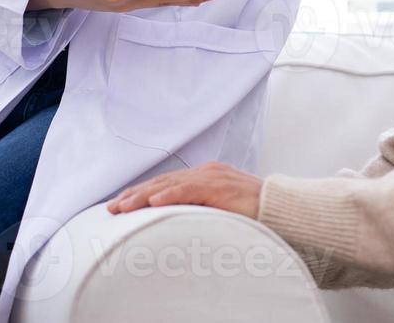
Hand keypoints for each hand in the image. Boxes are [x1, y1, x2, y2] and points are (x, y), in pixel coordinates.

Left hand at [106, 162, 262, 219]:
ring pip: (170, 185)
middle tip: (111, 207)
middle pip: (162, 182)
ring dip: (143, 195)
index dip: (142, 192)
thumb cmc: (254, 212)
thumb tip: (178, 221)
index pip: (166, 183)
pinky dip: (170, 195)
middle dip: (134, 194)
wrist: (281, 207)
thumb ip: (201, 208)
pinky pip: (190, 190)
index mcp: (205, 175)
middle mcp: (205, 171)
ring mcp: (212, 176)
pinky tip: (154, 201)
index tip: (121, 204)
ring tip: (123, 206)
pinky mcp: (220, 185)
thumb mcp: (221, 208)